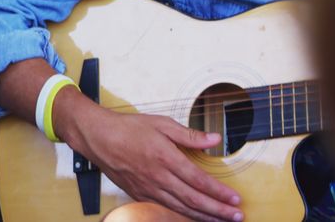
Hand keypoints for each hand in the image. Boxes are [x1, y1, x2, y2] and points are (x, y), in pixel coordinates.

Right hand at [61, 99, 243, 221]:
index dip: (219, 192)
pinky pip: (165, 208)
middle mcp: (157, 176)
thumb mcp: (161, 123)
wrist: (97, 137)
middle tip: (237, 216)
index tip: (235, 198)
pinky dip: (182, 215)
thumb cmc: (127, 128)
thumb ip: (189, 134)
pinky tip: (194, 216)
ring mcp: (148, 188)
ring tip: (221, 220)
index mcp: (165, 157)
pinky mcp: (139, 194)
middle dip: (218, 210)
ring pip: (180, 208)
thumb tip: (214, 139)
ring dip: (204, 216)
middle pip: (194, 199)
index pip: (199, 180)